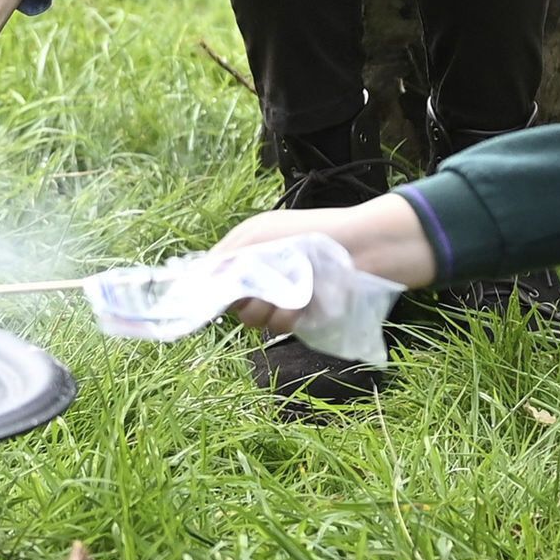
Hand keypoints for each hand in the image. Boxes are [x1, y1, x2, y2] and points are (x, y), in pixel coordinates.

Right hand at [210, 195, 439, 330]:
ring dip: (266, 309)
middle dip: (241, 299)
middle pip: (230, 302)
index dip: (208, 287)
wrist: (362, 251)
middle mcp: (259, 274)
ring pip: (252, 318)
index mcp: (246, 250)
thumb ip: (225, 257)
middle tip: (257, 289)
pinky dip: (287, 317)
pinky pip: (278, 325)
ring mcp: (279, 295)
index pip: (213, 275)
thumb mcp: (260, 235)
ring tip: (286, 295)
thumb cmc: (308, 234)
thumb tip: (197, 280)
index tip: (205, 296)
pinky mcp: (299, 314)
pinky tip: (302, 306)